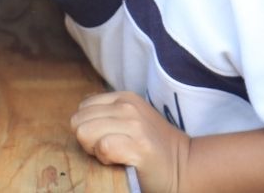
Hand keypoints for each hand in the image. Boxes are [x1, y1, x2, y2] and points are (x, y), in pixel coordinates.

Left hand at [72, 92, 189, 192]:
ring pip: (85, 133)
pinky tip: (120, 161)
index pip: (82, 109)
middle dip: (87, 140)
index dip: (87, 128)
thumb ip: (106, 113)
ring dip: (95, 150)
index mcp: (124, 97)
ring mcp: (134, 125)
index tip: (106, 139)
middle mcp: (128, 106)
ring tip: (115, 155)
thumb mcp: (130, 119)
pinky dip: (106, 159)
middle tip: (109, 149)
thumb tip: (78, 117)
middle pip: (78, 122)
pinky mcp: (139, 146)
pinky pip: (103, 147)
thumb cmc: (152, 147)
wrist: (185, 166)